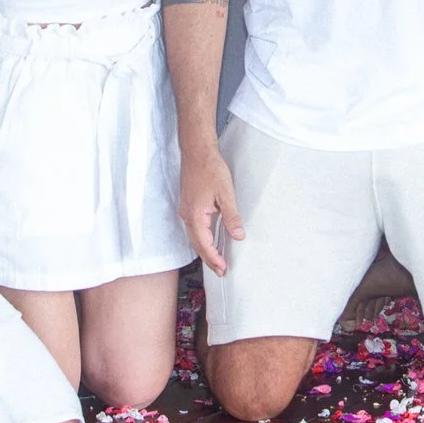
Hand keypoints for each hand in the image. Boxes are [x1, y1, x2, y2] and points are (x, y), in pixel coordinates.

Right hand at [178, 142, 243, 273]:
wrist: (197, 152)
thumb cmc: (210, 169)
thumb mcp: (226, 193)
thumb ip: (231, 216)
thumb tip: (238, 235)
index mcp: (195, 216)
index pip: (204, 245)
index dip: (214, 258)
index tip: (223, 268)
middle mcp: (187, 215)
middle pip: (196, 244)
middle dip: (208, 258)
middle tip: (220, 270)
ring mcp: (185, 210)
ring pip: (194, 237)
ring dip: (204, 249)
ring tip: (216, 259)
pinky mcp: (188, 205)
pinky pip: (193, 228)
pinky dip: (201, 238)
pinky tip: (209, 239)